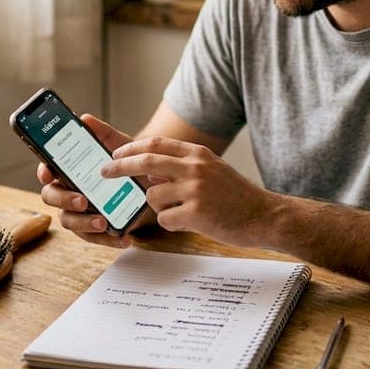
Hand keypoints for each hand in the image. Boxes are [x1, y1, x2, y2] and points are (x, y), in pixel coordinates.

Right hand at [36, 114, 156, 247]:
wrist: (152, 183)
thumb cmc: (128, 162)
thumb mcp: (120, 146)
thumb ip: (103, 133)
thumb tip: (86, 119)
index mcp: (69, 170)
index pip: (47, 171)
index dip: (44, 172)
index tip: (49, 173)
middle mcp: (68, 191)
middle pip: (51, 197)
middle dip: (64, 200)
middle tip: (83, 200)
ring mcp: (79, 212)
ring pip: (68, 221)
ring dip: (83, 223)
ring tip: (102, 221)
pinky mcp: (95, 229)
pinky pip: (93, 238)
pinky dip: (107, 239)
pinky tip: (124, 238)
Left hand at [102, 135, 273, 247]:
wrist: (265, 216)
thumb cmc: (237, 197)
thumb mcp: (213, 170)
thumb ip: (183, 168)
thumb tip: (151, 171)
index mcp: (198, 154)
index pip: (156, 144)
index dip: (131, 147)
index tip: (114, 153)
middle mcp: (195, 167)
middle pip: (146, 161)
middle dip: (119, 166)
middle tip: (104, 172)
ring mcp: (195, 189)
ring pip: (153, 195)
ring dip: (159, 206)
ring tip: (183, 212)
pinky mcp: (196, 213)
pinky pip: (165, 218)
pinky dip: (171, 223)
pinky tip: (190, 223)